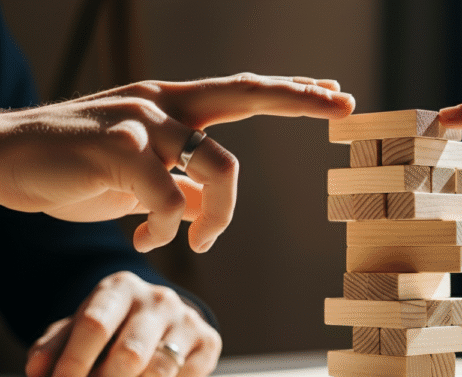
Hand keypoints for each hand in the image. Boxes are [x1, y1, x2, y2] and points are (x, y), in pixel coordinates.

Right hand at [0, 73, 354, 251]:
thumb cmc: (76, 168)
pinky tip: (145, 242)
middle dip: (299, 98)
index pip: (241, 91)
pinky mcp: (115, 149)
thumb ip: (179, 184)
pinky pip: (170, 201)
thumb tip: (205, 207)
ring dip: (220, 216)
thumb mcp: (139, 179)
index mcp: (170, 104)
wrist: (4, 160)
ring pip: (217, 164)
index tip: (332, 92)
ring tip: (200, 244)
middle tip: (343, 104)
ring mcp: (140, 121)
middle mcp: (161, 102)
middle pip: (244, 92)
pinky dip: (168, 232)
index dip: (288, 92)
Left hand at [25, 271, 220, 376]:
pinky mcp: (209, 340)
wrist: (159, 318)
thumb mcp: (78, 328)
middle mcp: (158, 299)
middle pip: (129, 352)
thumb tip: (37, 371)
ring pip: (160, 369)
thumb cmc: (111, 326)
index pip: (95, 324)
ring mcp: (187, 319)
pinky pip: (188, 376)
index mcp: (121, 287)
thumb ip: (54, 347)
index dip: (73, 361)